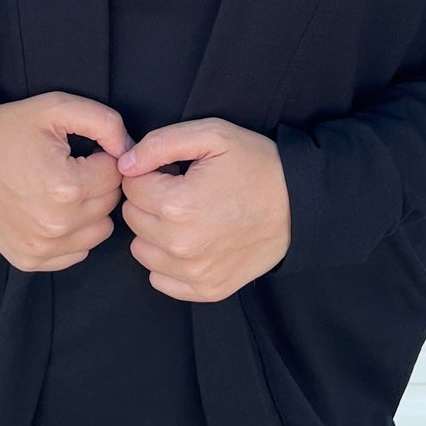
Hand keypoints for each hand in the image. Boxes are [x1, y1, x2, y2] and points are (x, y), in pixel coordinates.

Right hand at [0, 92, 130, 272]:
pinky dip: (72, 234)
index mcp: (66, 187)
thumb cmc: (8, 130)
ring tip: (61, 189)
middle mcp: (56, 225)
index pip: (116, 174)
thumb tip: (129, 151)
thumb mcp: (57, 107)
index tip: (80, 151)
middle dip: (97, 182)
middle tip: (70, 167)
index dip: (102, 157)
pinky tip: (51, 211)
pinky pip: (77, 252)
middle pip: (109, 204)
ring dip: (89, 210)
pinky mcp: (29, 261)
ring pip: (99, 231)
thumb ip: (105, 122)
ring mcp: (42, 248)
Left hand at [117, 118, 290, 301]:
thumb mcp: (213, 135)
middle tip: (183, 190)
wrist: (301, 205)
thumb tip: (125, 163)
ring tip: (188, 216)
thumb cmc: (258, 166)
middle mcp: (181, 244)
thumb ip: (161, 143)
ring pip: (142, 249)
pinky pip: (161, 279)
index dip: (149, 172)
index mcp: (177, 204)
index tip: (174, 171)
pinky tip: (192, 241)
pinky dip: (168, 262)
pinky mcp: (206, 289)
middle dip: (150, 200)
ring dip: (155, 231)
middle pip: (133, 218)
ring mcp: (194, 272)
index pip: (131, 186)